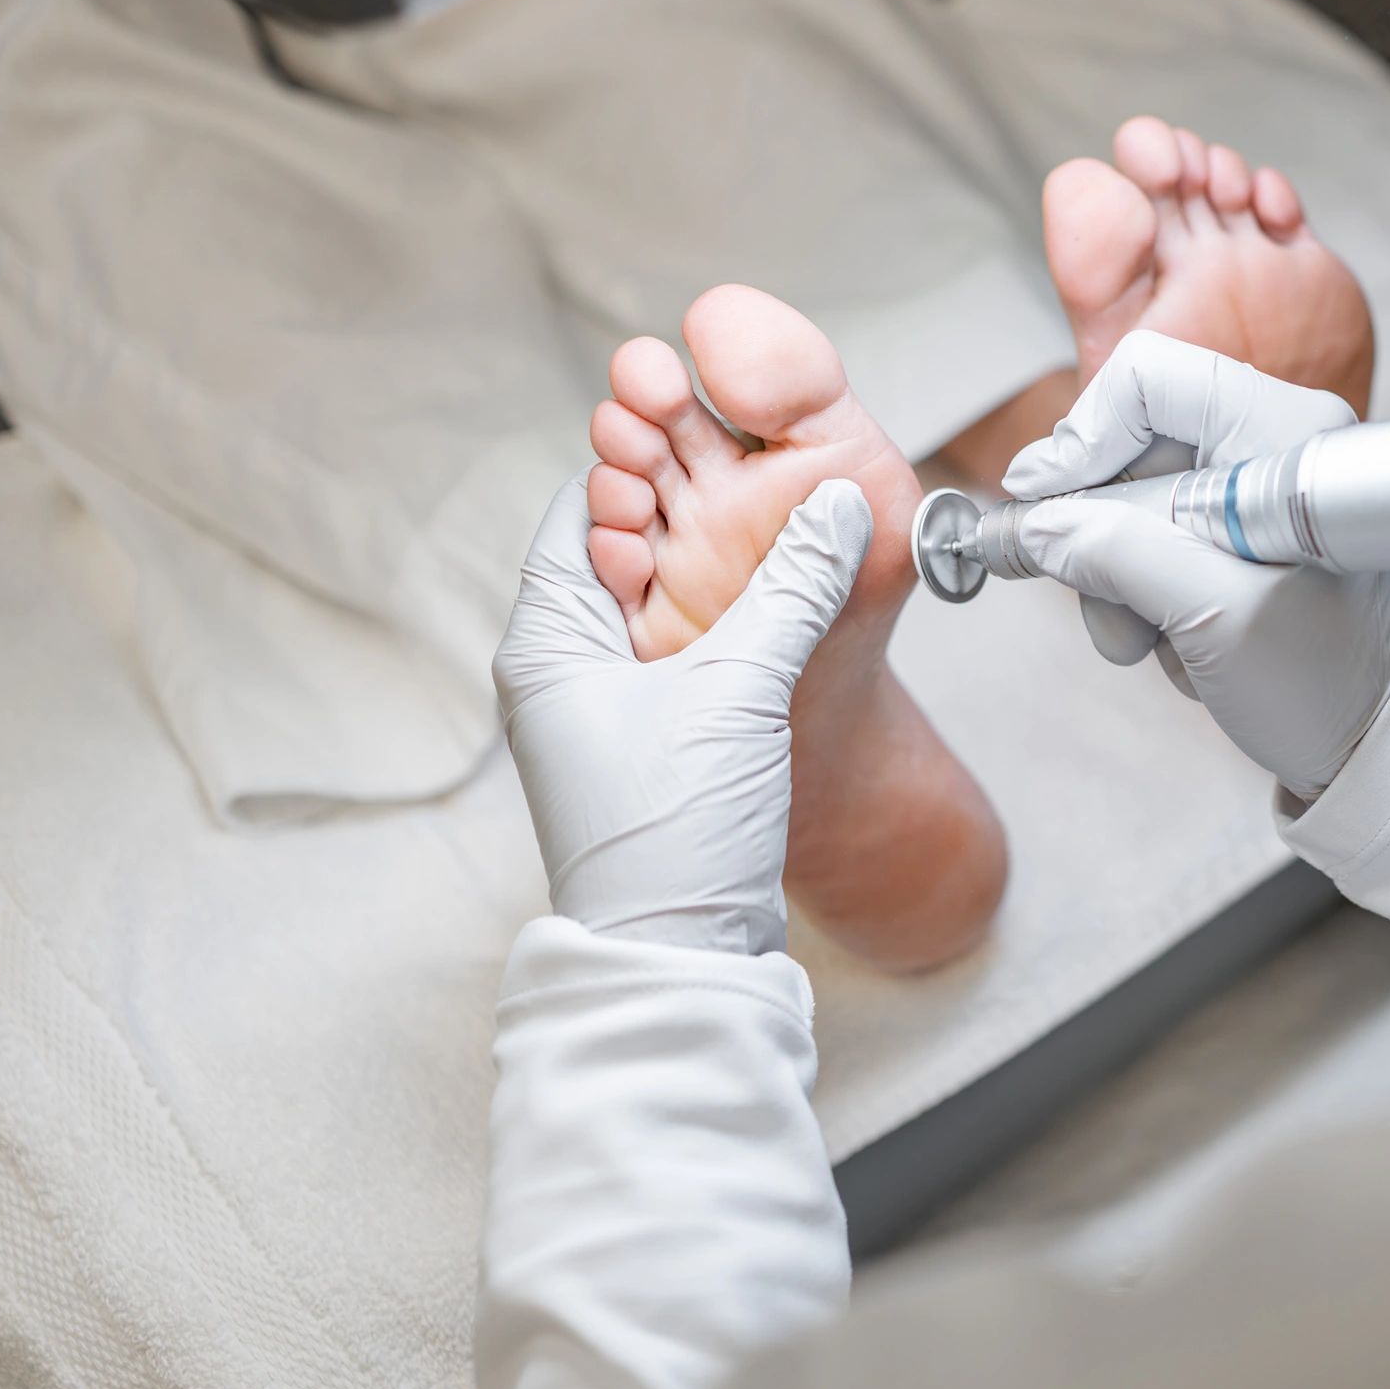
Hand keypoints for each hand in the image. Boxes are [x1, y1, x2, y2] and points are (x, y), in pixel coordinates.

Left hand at [494, 471, 871, 954]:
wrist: (678, 956)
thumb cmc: (675, 829)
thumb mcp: (742, 688)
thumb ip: (794, 587)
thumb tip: (843, 504)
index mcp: (546, 642)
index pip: (584, 512)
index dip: (646, 464)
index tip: (712, 431)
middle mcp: (559, 671)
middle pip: (623, 554)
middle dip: (693, 514)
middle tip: (763, 474)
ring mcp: (599, 714)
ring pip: (658, 607)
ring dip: (716, 571)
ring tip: (783, 533)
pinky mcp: (645, 748)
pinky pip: (680, 657)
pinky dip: (725, 626)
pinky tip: (782, 613)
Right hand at [1005, 332, 1389, 796]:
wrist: (1373, 740)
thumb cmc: (1329, 683)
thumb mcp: (1215, 620)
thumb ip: (1120, 558)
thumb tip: (1037, 526)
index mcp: (1284, 435)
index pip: (1150, 381)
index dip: (1084, 437)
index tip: (1045, 510)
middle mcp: (1267, 442)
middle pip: (1127, 446)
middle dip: (1103, 536)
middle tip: (1112, 609)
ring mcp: (1248, 488)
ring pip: (1126, 503)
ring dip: (1121, 583)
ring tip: (1159, 643)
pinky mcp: (1231, 531)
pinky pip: (1148, 541)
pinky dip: (1144, 598)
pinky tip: (1183, 644)